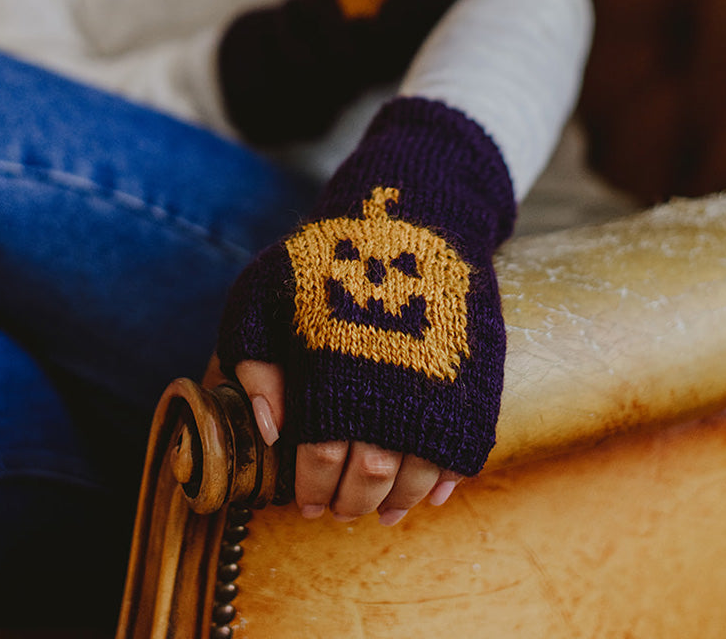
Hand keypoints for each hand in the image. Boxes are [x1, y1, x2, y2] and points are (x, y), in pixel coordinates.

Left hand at [217, 97, 514, 523]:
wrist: (412, 216)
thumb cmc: (329, 254)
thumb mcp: (263, 291)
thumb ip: (252, 362)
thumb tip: (270, 429)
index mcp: (328, 375)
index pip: (317, 461)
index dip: (309, 490)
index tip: (304, 503)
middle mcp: (383, 391)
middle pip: (366, 477)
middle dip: (349, 503)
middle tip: (340, 510)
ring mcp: (433, 390)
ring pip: (414, 473)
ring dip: (395, 502)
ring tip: (383, 510)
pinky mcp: (473, 384)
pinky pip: (461, 451)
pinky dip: (444, 481)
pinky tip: (428, 492)